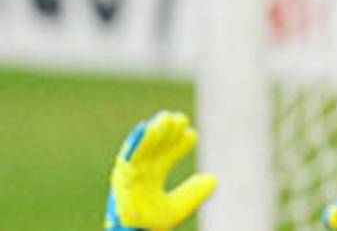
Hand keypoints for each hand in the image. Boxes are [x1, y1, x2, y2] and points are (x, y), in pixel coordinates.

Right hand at [105, 111, 216, 230]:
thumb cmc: (149, 224)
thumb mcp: (177, 209)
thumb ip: (193, 194)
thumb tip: (214, 180)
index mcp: (151, 176)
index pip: (167, 155)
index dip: (179, 144)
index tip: (192, 134)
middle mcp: (140, 171)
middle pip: (155, 147)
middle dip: (167, 132)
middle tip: (180, 119)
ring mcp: (130, 173)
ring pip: (142, 147)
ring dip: (154, 133)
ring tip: (166, 118)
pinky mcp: (120, 177)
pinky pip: (128, 156)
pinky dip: (136, 142)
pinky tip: (147, 129)